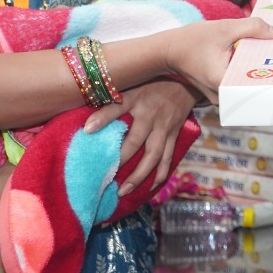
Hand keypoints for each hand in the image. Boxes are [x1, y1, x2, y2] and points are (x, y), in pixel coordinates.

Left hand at [84, 78, 195, 195]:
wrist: (185, 81)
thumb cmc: (152, 84)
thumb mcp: (132, 87)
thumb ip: (111, 103)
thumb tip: (88, 125)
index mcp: (137, 102)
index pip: (117, 110)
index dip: (102, 119)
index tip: (87, 132)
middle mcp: (151, 116)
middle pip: (135, 143)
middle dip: (120, 162)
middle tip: (104, 179)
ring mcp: (164, 128)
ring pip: (153, 156)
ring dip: (139, 175)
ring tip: (123, 191)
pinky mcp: (174, 135)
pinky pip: (168, 158)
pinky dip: (160, 174)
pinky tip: (150, 187)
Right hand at [164, 17, 272, 102]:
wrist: (168, 50)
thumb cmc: (192, 40)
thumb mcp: (224, 28)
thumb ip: (251, 28)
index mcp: (223, 83)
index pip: (257, 84)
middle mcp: (223, 96)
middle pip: (255, 86)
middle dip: (271, 71)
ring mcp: (221, 97)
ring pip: (248, 85)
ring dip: (260, 71)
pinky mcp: (220, 92)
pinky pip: (240, 83)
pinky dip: (248, 71)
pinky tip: (258, 57)